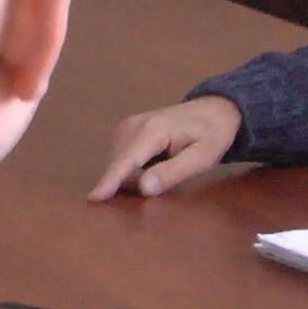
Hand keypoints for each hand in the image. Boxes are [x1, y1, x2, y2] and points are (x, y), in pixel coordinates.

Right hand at [87, 95, 242, 200]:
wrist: (214, 110)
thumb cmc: (212, 134)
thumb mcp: (202, 157)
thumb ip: (173, 173)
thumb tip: (143, 188)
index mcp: (153, 130)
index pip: (126, 161)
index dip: (110, 181)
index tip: (93, 198)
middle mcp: (133, 125)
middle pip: (120, 166)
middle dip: (133, 183)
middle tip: (170, 176)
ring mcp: (127, 126)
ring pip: (118, 164)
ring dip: (133, 177)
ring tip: (167, 165)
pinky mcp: (126, 131)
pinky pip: (122, 159)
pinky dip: (133, 169)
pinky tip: (157, 162)